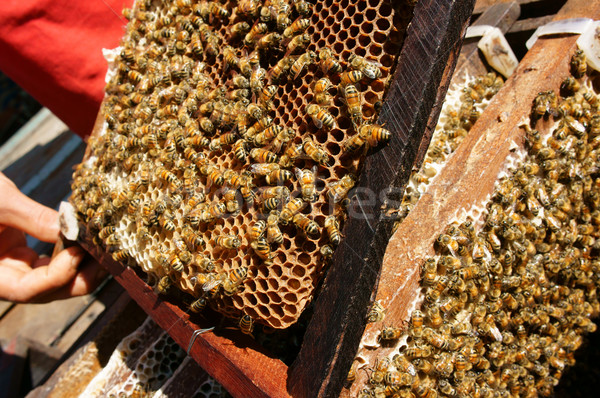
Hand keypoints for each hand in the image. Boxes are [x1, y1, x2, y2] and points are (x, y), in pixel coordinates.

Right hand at [0, 172, 107, 302]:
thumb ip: (33, 218)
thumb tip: (72, 230)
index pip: (27, 290)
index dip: (57, 275)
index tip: (79, 251)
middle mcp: (0, 278)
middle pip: (45, 292)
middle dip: (78, 277)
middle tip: (105, 256)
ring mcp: (11, 268)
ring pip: (52, 280)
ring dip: (79, 266)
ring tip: (101, 245)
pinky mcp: (20, 255)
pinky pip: (51, 262)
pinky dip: (70, 251)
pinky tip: (86, 237)